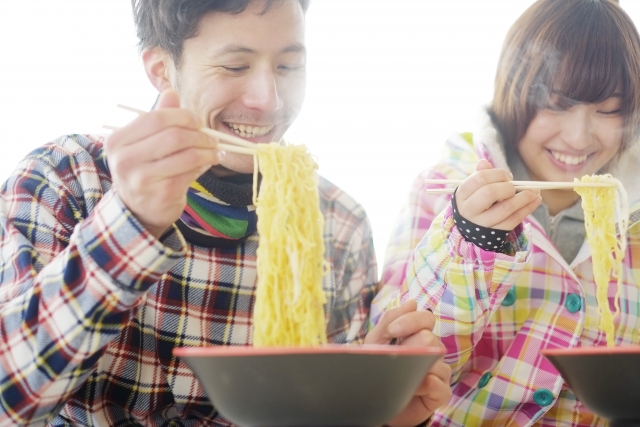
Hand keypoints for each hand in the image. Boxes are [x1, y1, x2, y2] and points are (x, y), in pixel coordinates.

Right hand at [105, 89, 224, 237]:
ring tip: (215, 150)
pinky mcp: (161, 194)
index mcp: (119, 140)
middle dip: (199, 134)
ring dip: (207, 151)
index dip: (183, 116)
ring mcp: (142, 178)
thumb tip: (171, 92)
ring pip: (186, 155)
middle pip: (173, 136)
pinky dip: (204, 165)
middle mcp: (125, 159)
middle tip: (212, 137)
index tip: (198, 121)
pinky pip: (190, 173)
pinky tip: (210, 163)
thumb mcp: (144, 143)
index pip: (156, 118)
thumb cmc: (144, 171)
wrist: (137, 211)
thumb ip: (158, 118)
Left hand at [365, 300, 451, 426]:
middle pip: (430, 338)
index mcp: (417, 335)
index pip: (426, 318)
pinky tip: (413, 388)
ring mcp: (439, 371)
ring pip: (437, 360)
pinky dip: (426, 385)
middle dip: (408, 346)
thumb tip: (412, 302)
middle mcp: (432, 350)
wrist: (375, 402)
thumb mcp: (376, 342)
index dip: (411, 321)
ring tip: (398, 375)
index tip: (392, 331)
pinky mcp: (441, 393)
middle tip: (394, 357)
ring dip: (414, 367)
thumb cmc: (378, 368)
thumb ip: (390, 320)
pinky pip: (440, 385)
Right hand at [456, 159, 540, 229]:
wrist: (469, 228)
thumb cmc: (473, 202)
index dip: (497, 174)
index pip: (479, 178)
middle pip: (490, 192)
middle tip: (514, 186)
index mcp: (462, 194)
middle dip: (508, 186)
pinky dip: (528, 208)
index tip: (507, 176)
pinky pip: (514, 220)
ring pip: (506, 208)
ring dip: (524, 198)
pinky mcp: (495, 233)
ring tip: (534, 192)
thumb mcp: (472, 189)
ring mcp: (482, 223)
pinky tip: (536, 200)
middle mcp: (469, 210)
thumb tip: (484, 162)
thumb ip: (480, 175)